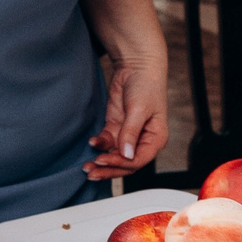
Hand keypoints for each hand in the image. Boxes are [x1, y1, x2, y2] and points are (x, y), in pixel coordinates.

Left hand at [89, 54, 163, 178]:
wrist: (136, 68)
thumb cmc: (146, 86)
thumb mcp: (139, 109)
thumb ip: (131, 132)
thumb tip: (126, 155)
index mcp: (155, 139)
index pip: (138, 160)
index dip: (120, 163)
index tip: (104, 160)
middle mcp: (142, 141)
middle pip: (125, 163)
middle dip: (109, 169)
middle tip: (92, 173)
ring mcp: (128, 135)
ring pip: (114, 155)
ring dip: (101, 161)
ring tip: (87, 167)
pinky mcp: (116, 127)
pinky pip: (107, 141)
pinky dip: (99, 144)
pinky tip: (92, 143)